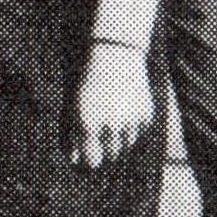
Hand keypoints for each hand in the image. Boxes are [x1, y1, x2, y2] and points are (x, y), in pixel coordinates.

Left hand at [69, 37, 156, 170]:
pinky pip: (139, 134)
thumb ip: (70, 136)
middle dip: (103, 152)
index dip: (87, 162)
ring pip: (126, 147)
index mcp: (88, 124)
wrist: (113, 54)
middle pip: (110, 156)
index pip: (91, 161)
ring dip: (118, 140)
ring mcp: (131, 121)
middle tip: (101, 141)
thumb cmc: (85, 83)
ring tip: (111, 123)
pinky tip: (125, 113)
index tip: (87, 158)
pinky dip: (132, 129)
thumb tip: (75, 162)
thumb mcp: (72, 107)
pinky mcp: (146, 115)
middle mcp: (111, 125)